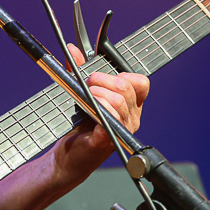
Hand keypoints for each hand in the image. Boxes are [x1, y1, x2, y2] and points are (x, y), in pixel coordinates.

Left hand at [51, 44, 148, 187]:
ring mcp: (122, 131)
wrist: (68, 158)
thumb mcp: (81, 94)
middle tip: (86, 86)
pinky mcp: (109, 140)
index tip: (100, 79)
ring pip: (118, 100)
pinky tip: (88, 111)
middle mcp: (131, 119)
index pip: (141, 83)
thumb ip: (78, 71)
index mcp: (130, 107)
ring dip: (96, 94)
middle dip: (101, 80)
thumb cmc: (80, 129)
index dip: (120, 75)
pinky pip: (109, 116)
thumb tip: (74, 50)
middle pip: (126, 88)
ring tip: (85, 100)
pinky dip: (97, 107)